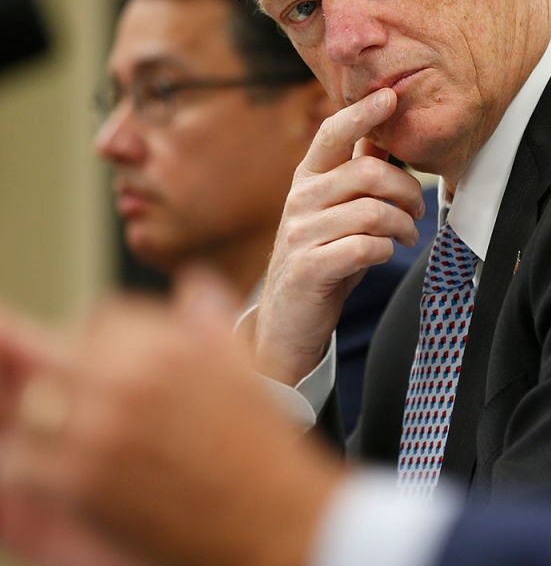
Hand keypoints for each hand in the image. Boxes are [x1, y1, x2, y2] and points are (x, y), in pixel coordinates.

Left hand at [0, 272, 348, 565]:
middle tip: (90, 408)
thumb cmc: (261, 448)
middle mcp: (129, 377)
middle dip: (68, 380)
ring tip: (82, 444)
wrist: (273, 517)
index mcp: (168, 343)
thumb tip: (192, 287)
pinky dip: (36, 469)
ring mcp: (99, 428)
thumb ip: (210, 318)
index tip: (112, 368)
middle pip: (56, 356)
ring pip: (28, 407)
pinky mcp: (78, 480)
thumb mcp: (246, 367)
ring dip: (47, 425)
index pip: (101, 318)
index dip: (105, 344)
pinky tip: (72, 478)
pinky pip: (19, 460)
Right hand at [254, 87, 425, 384]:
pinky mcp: (309, 268)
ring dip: (403, 225)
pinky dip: (387, 249)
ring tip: (407, 237)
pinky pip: (365, 246)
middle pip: (368, 173)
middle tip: (419, 211)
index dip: (362, 112)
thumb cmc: (325, 255)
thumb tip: (384, 131)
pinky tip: (387, 253)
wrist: (290, 319)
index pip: (332, 134)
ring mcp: (301, 234)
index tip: (391, 96)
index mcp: (308, 178)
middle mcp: (300, 200)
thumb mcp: (339, 209)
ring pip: (373, 212)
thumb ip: (357, 174)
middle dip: (408, 190)